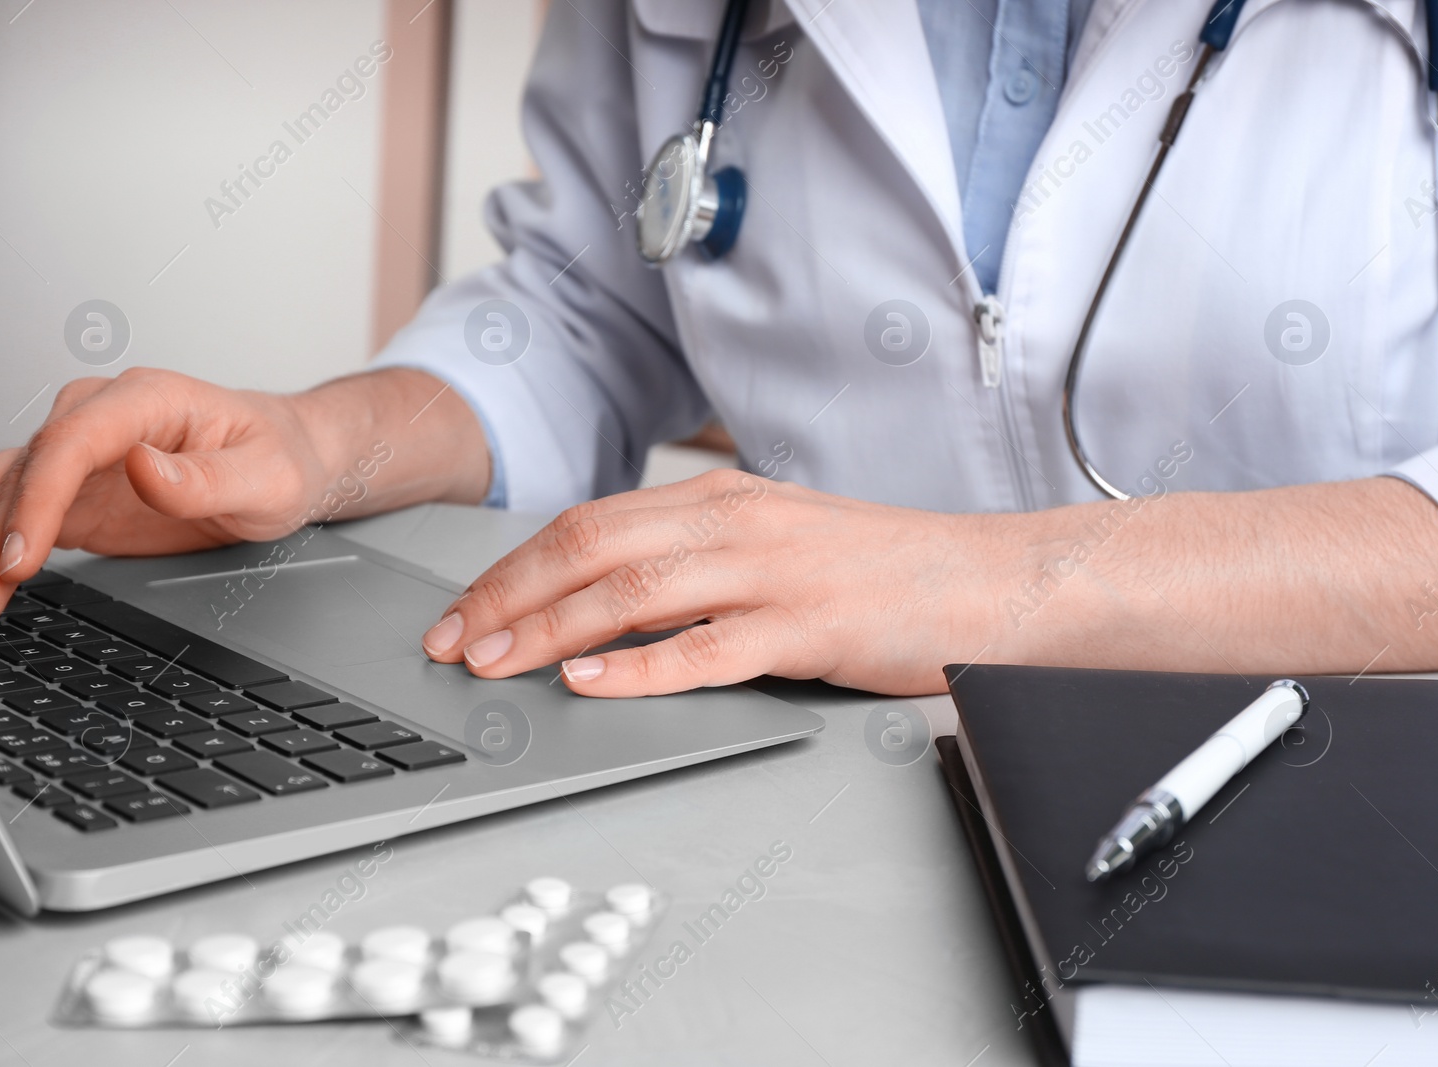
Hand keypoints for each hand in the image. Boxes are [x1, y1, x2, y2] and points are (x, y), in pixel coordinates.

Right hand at [0, 368, 340, 628]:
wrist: (288, 459)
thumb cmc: (281, 458)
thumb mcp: (266, 476)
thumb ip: (205, 479)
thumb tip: (143, 469)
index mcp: (144, 400)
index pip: (71, 444)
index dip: (37, 501)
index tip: (20, 559)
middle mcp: (98, 418)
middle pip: (20, 470)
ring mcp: (78, 456)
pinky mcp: (72, 495)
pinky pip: (7, 512)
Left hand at [420, 470, 1006, 695]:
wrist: (985, 581)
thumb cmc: (882, 569)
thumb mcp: (776, 540)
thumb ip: (698, 555)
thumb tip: (606, 593)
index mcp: (722, 497)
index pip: (589, 522)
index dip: (514, 566)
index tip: (465, 609)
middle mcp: (736, 523)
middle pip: (591, 546)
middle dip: (507, 595)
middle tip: (452, 640)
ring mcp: (771, 573)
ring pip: (631, 592)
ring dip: (549, 629)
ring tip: (495, 661)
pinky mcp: (807, 627)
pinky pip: (705, 649)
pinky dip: (638, 668)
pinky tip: (590, 682)